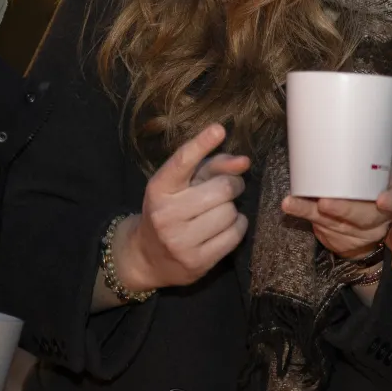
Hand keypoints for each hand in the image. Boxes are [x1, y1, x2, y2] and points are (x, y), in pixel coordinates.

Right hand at [113, 123, 250, 293]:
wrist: (147, 256)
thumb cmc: (170, 210)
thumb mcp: (181, 184)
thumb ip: (212, 166)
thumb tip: (244, 161)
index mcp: (158, 189)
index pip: (182, 162)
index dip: (201, 144)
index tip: (218, 129)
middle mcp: (166, 215)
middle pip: (222, 188)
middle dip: (232, 185)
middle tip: (227, 188)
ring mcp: (180, 241)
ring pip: (230, 212)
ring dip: (232, 209)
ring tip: (218, 211)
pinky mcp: (197, 262)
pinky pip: (235, 234)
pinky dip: (237, 226)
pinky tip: (224, 227)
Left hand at [281, 163, 391, 258]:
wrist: (371, 219)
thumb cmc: (374, 182)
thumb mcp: (383, 168)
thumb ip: (375, 154)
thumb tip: (361, 121)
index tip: (382, 201)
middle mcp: (379, 216)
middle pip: (365, 217)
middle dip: (344, 209)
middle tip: (325, 203)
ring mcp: (360, 231)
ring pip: (337, 224)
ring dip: (312, 212)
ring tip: (293, 203)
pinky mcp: (341, 237)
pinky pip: (322, 228)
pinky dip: (304, 215)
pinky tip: (291, 206)